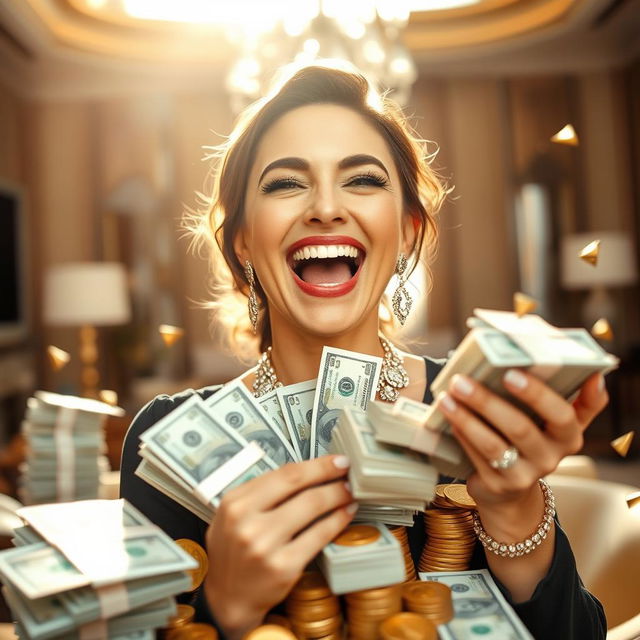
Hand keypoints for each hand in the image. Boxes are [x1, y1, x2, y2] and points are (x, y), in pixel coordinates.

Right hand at [204, 455, 355, 638]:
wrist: (227, 599)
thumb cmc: (233, 553)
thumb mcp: (233, 516)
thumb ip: (261, 493)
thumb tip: (304, 472)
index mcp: (235, 502)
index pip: (283, 473)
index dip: (315, 464)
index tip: (334, 460)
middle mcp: (247, 521)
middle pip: (299, 485)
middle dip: (329, 474)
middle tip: (347, 471)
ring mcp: (264, 544)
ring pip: (312, 506)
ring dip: (337, 495)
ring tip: (349, 492)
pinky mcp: (283, 566)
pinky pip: (318, 535)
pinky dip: (337, 520)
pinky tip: (345, 514)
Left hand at [436, 370, 607, 512]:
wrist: (512, 491)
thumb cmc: (534, 441)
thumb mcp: (559, 425)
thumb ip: (580, 401)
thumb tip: (595, 376)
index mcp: (569, 437)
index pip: (561, 414)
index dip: (537, 394)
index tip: (511, 373)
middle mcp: (550, 458)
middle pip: (520, 428)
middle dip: (487, 401)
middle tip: (462, 381)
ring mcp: (523, 475)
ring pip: (493, 445)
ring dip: (466, 418)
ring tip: (448, 396)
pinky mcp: (498, 486)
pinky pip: (476, 456)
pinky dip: (461, 433)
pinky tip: (448, 415)